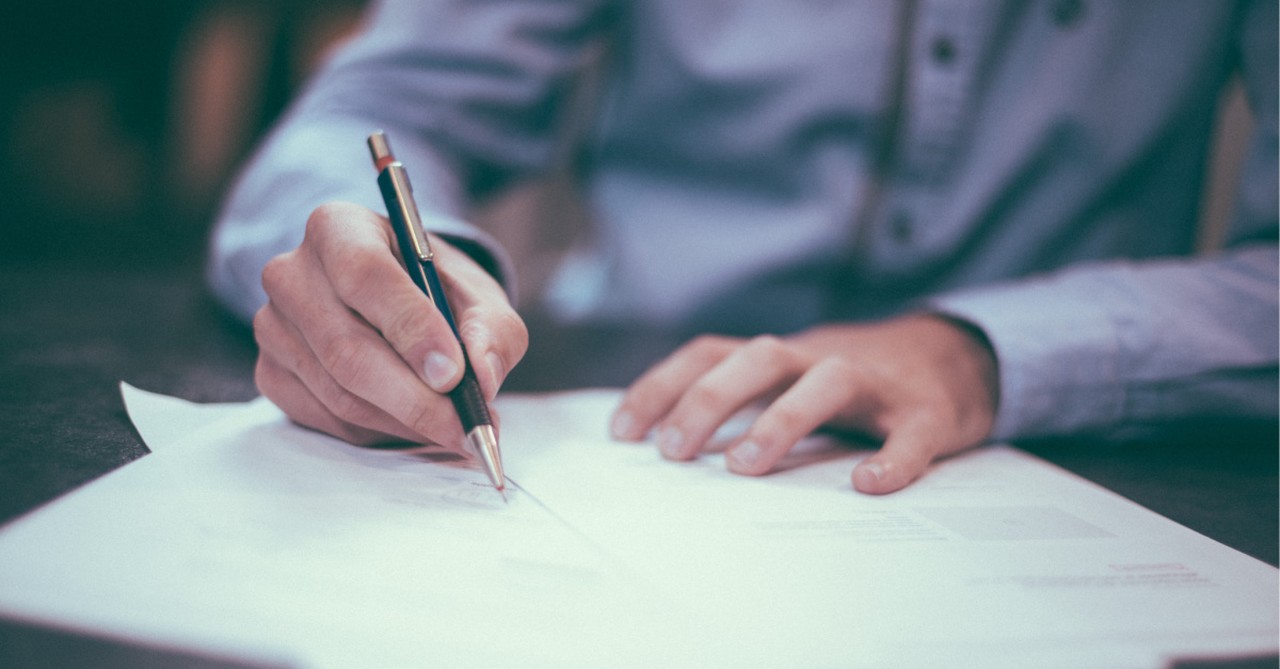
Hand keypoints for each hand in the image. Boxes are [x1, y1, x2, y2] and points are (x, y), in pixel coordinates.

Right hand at [253, 201, 526, 448]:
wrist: (397, 302)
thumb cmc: (436, 291)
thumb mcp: (479, 296)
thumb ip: (491, 330)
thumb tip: (482, 376)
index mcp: (339, 227)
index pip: (365, 275)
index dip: (410, 328)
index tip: (453, 373)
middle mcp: (292, 273)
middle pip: (347, 348)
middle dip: (414, 398)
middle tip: (465, 426)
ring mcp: (273, 326)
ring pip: (339, 393)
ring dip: (404, 421)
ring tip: (453, 428)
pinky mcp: (271, 373)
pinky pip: (327, 418)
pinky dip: (379, 431)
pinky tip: (413, 423)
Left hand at [610, 315, 998, 493]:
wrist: (957, 357)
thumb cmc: (853, 383)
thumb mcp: (791, 380)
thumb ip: (741, 402)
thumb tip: (666, 448)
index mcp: (781, 357)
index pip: (710, 354)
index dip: (663, 386)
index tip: (622, 432)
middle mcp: (820, 359)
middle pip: (759, 358)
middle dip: (709, 399)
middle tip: (673, 452)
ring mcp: (876, 383)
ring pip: (827, 382)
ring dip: (782, 419)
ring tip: (744, 467)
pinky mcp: (928, 412)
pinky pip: (910, 433)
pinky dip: (892, 458)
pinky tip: (869, 485)